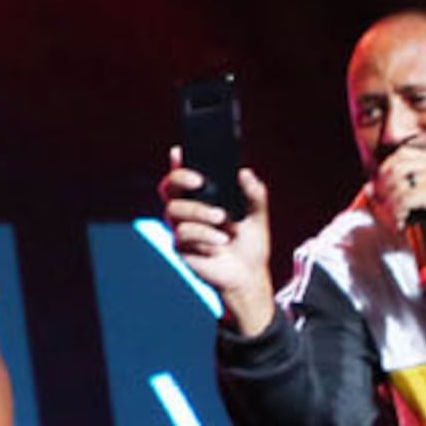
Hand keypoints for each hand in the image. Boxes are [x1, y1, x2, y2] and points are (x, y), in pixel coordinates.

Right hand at [161, 151, 278, 336]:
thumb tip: (244, 173)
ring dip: (199, 211)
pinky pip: (183, 234)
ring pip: (174, 210)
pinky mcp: (181, 247)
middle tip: (200, 182)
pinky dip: (204, 235)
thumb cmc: (250, 242)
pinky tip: (220, 241)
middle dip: (180, 179)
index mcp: (202, 196)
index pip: (184, 174)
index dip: (176, 161)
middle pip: (168, 187)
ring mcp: (181, 228)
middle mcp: (187, 209)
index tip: (179, 151)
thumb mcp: (258, 215)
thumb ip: (254, 193)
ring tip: (221, 218)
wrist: (248, 274)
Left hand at [370, 142, 425, 250]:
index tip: (380, 190)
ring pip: (398, 182)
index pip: (402, 153)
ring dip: (391, 203)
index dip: (385, 170)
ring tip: (398, 217)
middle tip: (385, 206)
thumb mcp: (420, 200)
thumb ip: (398, 189)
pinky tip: (404, 223)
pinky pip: (404, 199)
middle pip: (396, 165)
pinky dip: (399, 213)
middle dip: (384, 186)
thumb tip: (368, 186)